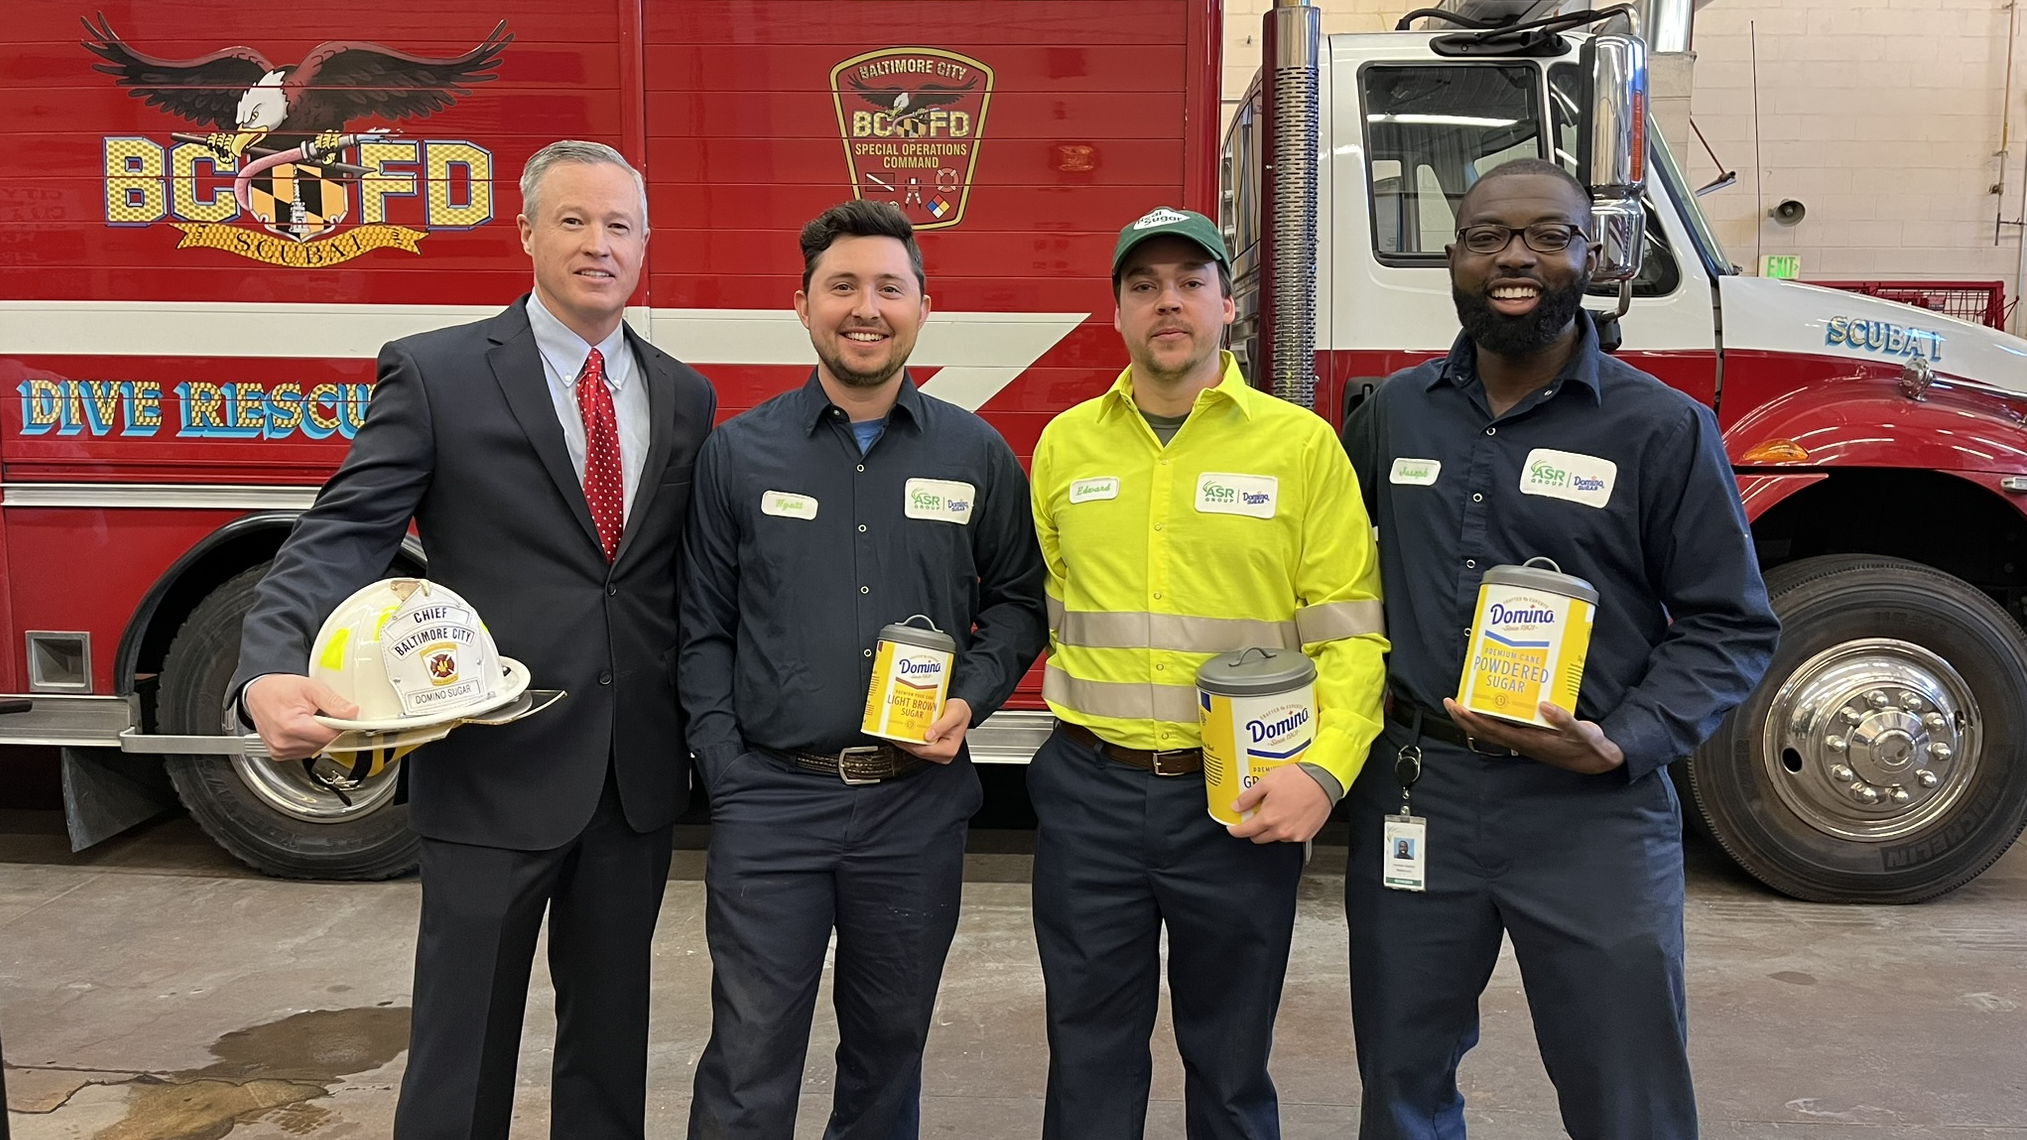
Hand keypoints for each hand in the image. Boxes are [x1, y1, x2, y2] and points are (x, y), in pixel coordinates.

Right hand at [244, 674, 355, 761]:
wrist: (258, 693)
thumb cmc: (280, 689)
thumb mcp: (310, 687)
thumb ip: (332, 701)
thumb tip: (351, 712)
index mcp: (292, 727)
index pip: (330, 736)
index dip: (341, 727)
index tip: (344, 719)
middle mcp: (284, 743)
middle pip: (324, 744)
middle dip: (329, 731)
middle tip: (324, 715)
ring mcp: (280, 751)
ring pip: (316, 750)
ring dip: (319, 737)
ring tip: (311, 720)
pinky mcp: (279, 754)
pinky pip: (305, 752)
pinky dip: (309, 742)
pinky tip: (304, 729)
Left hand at [894, 698, 971, 764]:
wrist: (960, 709)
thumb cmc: (960, 711)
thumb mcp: (955, 713)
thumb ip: (943, 725)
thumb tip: (929, 736)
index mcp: (949, 749)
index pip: (925, 750)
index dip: (911, 743)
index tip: (901, 735)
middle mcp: (943, 754)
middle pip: (918, 750)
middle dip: (906, 741)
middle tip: (894, 732)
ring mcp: (937, 753)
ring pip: (917, 749)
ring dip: (906, 741)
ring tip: (896, 732)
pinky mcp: (932, 749)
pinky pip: (918, 746)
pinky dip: (910, 739)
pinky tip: (903, 733)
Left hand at [1226, 763, 1332, 843]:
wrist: (1323, 781)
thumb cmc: (1299, 779)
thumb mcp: (1267, 782)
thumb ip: (1248, 797)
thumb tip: (1236, 806)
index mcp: (1269, 818)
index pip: (1245, 832)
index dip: (1235, 831)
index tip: (1233, 828)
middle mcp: (1281, 830)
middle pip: (1258, 838)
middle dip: (1253, 830)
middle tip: (1255, 817)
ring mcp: (1294, 835)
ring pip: (1274, 838)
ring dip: (1271, 830)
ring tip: (1277, 812)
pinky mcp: (1306, 835)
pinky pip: (1290, 837)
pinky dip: (1286, 830)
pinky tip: (1289, 815)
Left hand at [1443, 698, 1623, 774]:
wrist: (1599, 759)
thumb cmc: (1589, 746)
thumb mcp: (1581, 732)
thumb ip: (1564, 719)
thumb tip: (1544, 705)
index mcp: (1529, 740)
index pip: (1492, 729)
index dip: (1472, 718)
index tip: (1457, 705)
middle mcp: (1522, 741)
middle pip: (1485, 730)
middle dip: (1465, 717)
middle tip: (1450, 701)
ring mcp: (1525, 740)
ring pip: (1492, 730)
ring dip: (1475, 717)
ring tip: (1463, 702)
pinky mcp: (1532, 736)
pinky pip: (1505, 727)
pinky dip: (1493, 717)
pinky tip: (1490, 706)